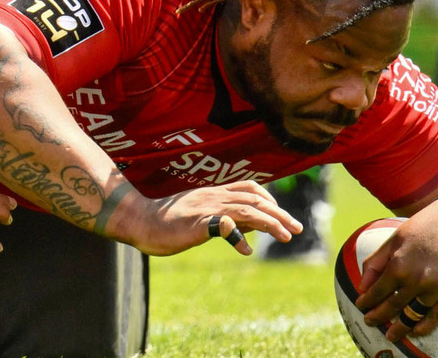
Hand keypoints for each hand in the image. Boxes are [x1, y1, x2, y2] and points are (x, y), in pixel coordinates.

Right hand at [125, 180, 302, 256]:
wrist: (139, 220)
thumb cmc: (168, 220)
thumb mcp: (201, 215)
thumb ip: (226, 218)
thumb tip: (252, 228)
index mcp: (214, 193)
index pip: (250, 188)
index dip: (271, 200)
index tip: (283, 216)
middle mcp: (214, 197)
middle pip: (256, 199)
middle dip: (280, 213)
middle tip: (298, 228)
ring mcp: (206, 209)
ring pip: (247, 210)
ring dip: (270, 222)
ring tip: (285, 236)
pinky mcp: (197, 224)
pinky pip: (223, 227)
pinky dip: (238, 237)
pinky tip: (246, 250)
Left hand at [354, 200, 437, 342]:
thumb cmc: (422, 228)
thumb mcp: (393, 240)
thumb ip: (375, 264)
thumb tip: (362, 288)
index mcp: (399, 265)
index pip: (377, 292)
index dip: (367, 302)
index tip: (361, 306)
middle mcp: (417, 280)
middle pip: (393, 306)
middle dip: (379, 316)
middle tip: (370, 322)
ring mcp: (437, 289)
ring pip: (413, 314)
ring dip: (400, 327)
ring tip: (391, 334)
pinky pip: (436, 316)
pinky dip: (424, 327)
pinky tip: (415, 331)